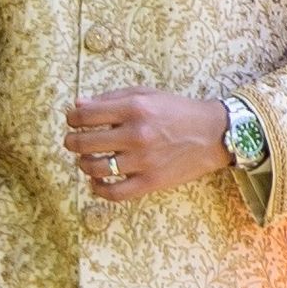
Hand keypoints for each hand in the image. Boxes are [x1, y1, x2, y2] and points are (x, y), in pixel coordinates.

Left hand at [64, 91, 232, 200]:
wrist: (215, 133)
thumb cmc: (178, 111)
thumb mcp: (147, 94)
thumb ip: (111, 98)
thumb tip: (78, 106)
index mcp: (134, 108)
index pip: (85, 115)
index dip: (71, 118)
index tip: (72, 120)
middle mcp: (136, 134)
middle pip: (84, 142)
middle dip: (72, 141)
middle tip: (72, 141)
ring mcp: (143, 161)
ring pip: (95, 168)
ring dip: (83, 163)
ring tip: (85, 159)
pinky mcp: (151, 182)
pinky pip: (115, 193)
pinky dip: (99, 189)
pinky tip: (96, 181)